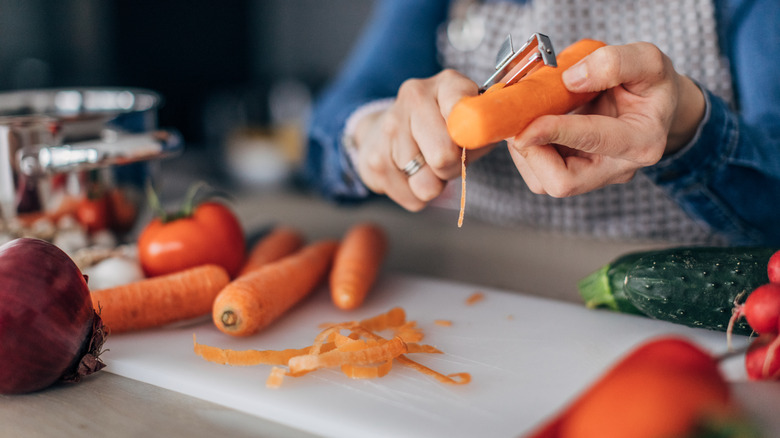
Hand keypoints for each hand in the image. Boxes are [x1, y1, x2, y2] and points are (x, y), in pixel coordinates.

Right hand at [352, 69, 482, 210]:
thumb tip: (485, 140)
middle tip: (449, 159)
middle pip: (444, 156)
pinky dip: (416, 195)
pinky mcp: (374, 160)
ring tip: (427, 164)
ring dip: (434, 183)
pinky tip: (409, 174)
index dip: (471, 136)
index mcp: (446, 83)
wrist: (383, 130)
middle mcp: (414, 98)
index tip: (470, 141)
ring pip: (427, 184)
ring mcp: (389, 128)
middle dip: (452, 168)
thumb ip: (484, 131)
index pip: (464, 112)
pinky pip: (412, 199)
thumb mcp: (471, 123)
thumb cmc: (441, 129)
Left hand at [506, 42, 705, 196]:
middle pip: (562, 182)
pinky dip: (527, 151)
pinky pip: (539, 175)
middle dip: (532, 153)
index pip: (593, 141)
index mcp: (641, 141)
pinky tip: (533, 126)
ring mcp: (594, 177)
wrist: (653, 107)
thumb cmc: (651, 85)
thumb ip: (615, 62)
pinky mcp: (574, 177)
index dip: (555, 131)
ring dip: (525, 151)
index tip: (526, 125)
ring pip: (544, 182)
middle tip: (519, 121)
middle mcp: (617, 168)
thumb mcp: (648, 61)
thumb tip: (571, 79)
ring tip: (528, 117)